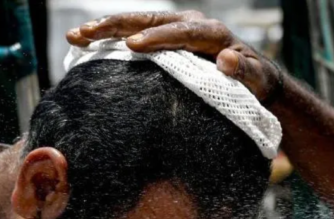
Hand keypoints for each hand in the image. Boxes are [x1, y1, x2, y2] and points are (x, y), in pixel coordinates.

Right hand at [66, 11, 281, 102]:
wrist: (254, 77)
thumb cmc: (255, 82)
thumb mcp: (256, 79)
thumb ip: (244, 71)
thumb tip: (226, 60)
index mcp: (213, 33)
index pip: (182, 33)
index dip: (157, 38)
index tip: (133, 47)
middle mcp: (192, 25)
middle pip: (150, 21)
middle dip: (117, 26)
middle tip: (87, 33)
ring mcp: (176, 29)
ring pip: (138, 23)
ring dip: (106, 28)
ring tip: (76, 35)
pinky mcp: (166, 39)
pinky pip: (137, 34)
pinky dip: (113, 38)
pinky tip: (88, 43)